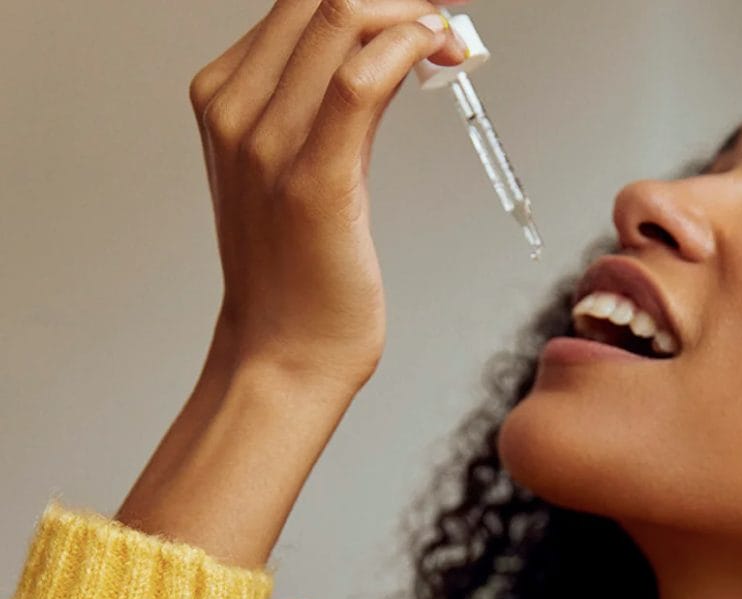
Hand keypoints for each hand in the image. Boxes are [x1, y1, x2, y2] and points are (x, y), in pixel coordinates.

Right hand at [190, 0, 468, 388]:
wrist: (283, 354)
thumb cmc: (298, 271)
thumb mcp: (294, 167)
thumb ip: (322, 105)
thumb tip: (383, 55)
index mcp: (224, 98)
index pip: (300, 2)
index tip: (424, 10)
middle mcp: (234, 109)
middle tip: (445, 14)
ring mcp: (265, 143)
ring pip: (340, 19)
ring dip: (412, 12)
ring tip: (451, 38)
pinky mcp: (312, 180)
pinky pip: (361, 80)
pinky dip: (411, 46)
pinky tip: (441, 54)